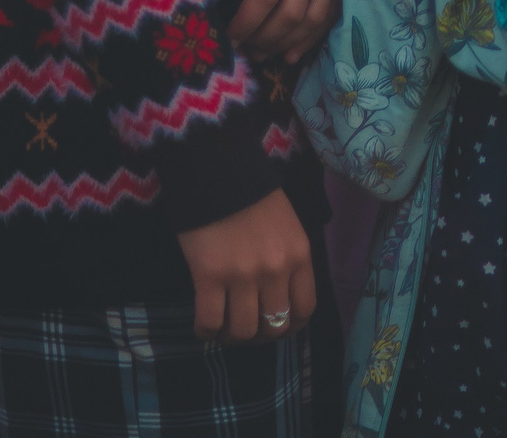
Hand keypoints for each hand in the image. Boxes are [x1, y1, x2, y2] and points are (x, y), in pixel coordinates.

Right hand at [177, 188, 314, 343]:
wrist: (218, 170)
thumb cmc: (252, 194)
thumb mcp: (287, 226)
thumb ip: (288, 259)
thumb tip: (277, 295)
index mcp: (299, 256)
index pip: (304, 309)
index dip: (290, 327)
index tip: (275, 328)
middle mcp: (276, 271)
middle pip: (273, 326)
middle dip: (259, 336)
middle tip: (244, 330)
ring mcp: (244, 276)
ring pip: (243, 331)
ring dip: (232, 338)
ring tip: (222, 330)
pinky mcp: (210, 277)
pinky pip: (211, 321)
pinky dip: (206, 331)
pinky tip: (203, 327)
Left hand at [210, 0, 348, 63]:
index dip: (247, 18)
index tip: (229, 31)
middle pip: (292, 10)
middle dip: (264, 36)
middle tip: (242, 47)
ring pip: (314, 17)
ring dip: (286, 42)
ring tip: (261, 52)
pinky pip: (332, 11)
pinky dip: (312, 36)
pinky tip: (291, 50)